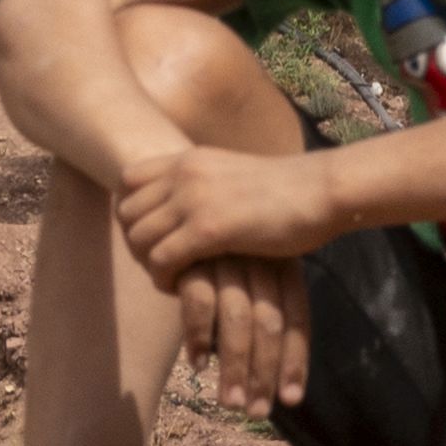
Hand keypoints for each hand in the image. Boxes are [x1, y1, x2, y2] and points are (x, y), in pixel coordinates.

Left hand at [103, 127, 334, 287]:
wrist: (320, 191)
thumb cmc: (285, 190)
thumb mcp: (232, 175)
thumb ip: (204, 184)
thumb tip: (188, 206)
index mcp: (188, 158)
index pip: (128, 180)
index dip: (133, 212)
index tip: (154, 235)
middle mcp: (183, 174)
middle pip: (126, 212)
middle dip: (136, 243)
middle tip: (161, 263)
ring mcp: (193, 200)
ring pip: (139, 238)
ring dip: (149, 263)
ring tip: (173, 276)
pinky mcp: (208, 230)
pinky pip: (161, 260)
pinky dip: (164, 278)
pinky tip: (184, 286)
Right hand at [167, 238, 310, 423]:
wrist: (187, 201)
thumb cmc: (228, 248)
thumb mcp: (258, 269)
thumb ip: (267, 312)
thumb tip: (281, 378)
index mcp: (285, 263)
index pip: (297, 318)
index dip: (294, 360)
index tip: (290, 400)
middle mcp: (260, 259)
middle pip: (270, 324)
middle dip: (264, 373)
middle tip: (256, 412)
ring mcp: (226, 257)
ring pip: (238, 319)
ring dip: (234, 366)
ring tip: (230, 402)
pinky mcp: (192, 257)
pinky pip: (199, 302)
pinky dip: (199, 337)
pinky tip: (197, 364)